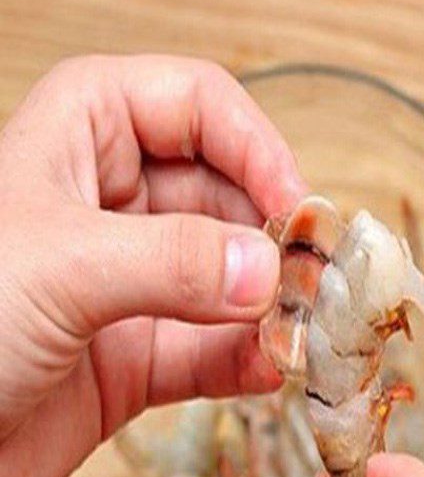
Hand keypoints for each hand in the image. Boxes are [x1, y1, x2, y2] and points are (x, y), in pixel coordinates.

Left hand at [0, 55, 304, 476]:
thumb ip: (170, 262)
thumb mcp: (56, 267)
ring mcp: (128, 290)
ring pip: (227, 281)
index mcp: (77, 143)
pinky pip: (211, 352)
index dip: (253, 144)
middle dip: (273, 235)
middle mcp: (109, 212)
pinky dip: (246, 361)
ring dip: (270, 305)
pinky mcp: (135, 361)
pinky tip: (272, 369)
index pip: (191, 106)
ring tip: (304, 328)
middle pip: (223, 198)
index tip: (294, 204)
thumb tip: (266, 270)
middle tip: (314, 276)